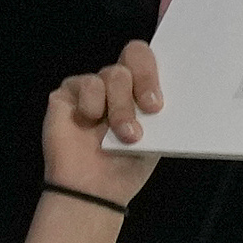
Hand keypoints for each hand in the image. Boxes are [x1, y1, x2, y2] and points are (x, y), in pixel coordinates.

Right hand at [42, 37, 162, 196]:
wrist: (96, 189)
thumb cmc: (126, 167)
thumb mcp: (157, 138)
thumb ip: (164, 112)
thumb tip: (173, 94)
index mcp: (143, 92)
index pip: (155, 62)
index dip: (163, 66)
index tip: (168, 90)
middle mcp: (119, 85)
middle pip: (136, 53)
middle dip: (147, 79)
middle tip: (152, 108)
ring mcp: (95, 86)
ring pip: (116, 73)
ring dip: (122, 107)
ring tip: (125, 135)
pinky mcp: (70, 91)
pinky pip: (90, 83)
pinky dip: (94, 104)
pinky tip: (91, 122)